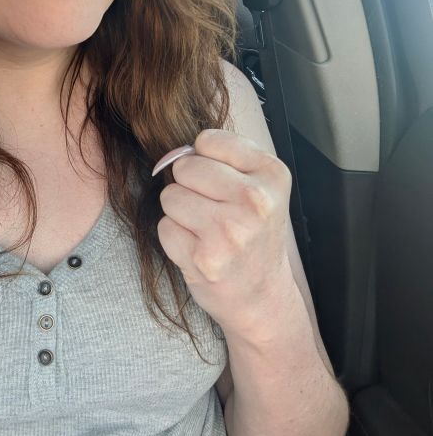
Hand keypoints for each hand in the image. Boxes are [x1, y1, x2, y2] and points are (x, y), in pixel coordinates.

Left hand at [154, 129, 294, 334]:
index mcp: (272, 174)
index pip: (208, 140)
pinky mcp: (205, 259)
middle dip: (189, 186)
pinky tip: (199, 249)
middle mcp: (255, 201)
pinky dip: (175, 238)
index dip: (204, 159)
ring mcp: (230, 231)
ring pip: (170, 196)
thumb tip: (174, 153)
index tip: (222, 182)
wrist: (261, 295)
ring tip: (205, 230)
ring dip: (180, 213)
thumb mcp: (260, 186)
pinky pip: (165, 228)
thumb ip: (223, 158)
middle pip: (184, 167)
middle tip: (212, 210)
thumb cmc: (253, 234)